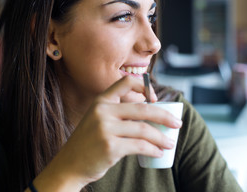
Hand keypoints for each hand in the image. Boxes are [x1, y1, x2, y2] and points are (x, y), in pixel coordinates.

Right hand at [32, 76, 181, 191]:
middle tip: (177, 123)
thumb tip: (150, 113)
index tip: (156, 99)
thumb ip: (118, 113)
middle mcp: (103, 111)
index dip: (145, 86)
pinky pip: (139, 146)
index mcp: (101, 101)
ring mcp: (105, 128)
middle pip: (143, 108)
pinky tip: (158, 153)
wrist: (69, 165)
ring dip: (161, 137)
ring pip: (144, 129)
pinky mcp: (110, 146)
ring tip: (170, 143)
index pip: (126, 82)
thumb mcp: (97, 120)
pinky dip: (153, 150)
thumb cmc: (88, 142)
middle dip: (164, 116)